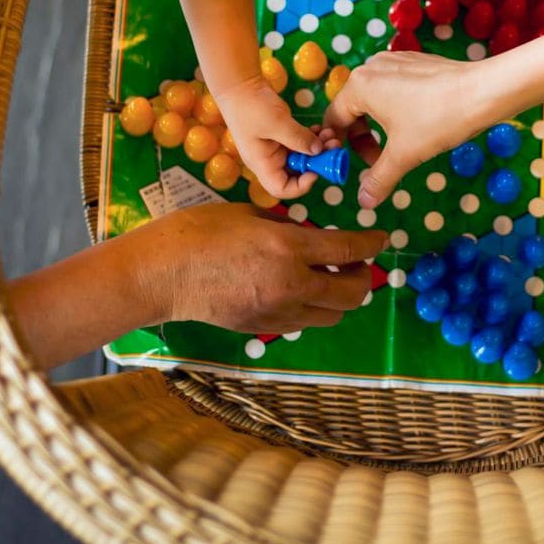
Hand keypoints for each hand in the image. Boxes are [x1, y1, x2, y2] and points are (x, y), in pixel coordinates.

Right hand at [131, 202, 386, 332]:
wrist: (162, 273)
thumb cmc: (200, 231)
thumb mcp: (251, 215)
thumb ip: (287, 227)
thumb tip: (310, 235)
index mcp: (289, 247)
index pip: (349, 250)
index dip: (372, 244)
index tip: (381, 238)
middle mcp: (291, 284)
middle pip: (351, 292)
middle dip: (362, 276)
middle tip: (358, 262)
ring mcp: (277, 311)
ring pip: (332, 314)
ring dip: (340, 297)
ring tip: (331, 278)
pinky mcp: (262, 328)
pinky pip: (303, 323)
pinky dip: (313, 308)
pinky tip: (301, 291)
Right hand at [219, 76, 331, 198]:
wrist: (239, 84)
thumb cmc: (251, 106)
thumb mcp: (276, 122)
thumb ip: (298, 138)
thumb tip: (318, 151)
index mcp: (262, 164)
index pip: (281, 189)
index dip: (301, 185)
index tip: (316, 170)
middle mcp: (269, 160)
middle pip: (296, 173)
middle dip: (317, 162)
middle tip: (333, 147)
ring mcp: (275, 147)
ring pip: (301, 157)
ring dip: (318, 148)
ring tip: (331, 135)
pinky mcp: (281, 135)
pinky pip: (300, 143)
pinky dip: (312, 138)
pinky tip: (321, 129)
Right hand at [323, 51, 490, 208]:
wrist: (483, 91)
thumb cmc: (437, 119)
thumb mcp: (403, 155)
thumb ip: (378, 179)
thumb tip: (364, 202)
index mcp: (359, 85)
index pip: (334, 120)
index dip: (341, 147)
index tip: (355, 166)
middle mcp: (372, 67)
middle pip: (353, 108)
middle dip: (363, 138)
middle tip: (380, 160)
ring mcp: (394, 60)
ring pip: (374, 98)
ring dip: (380, 125)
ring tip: (400, 144)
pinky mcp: (415, 61)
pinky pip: (394, 87)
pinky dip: (396, 108)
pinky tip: (418, 123)